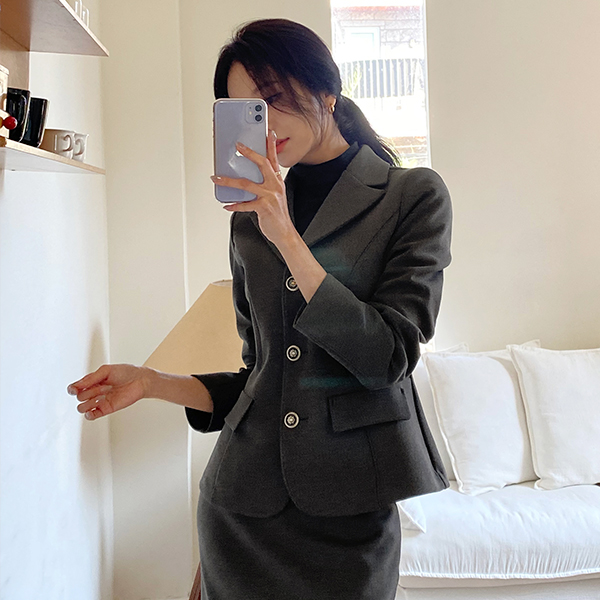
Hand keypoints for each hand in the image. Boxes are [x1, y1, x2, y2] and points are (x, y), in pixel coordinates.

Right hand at [66, 364, 146, 420]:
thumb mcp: (106, 371)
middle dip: (87, 393)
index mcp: (92, 381)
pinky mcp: (106, 409)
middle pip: (80, 397)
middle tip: (102, 388)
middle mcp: (94, 391)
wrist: (140, 381)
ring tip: (99, 398)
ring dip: (87, 404)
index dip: (73, 389)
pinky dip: (89, 415)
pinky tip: (93, 410)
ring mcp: (100, 401)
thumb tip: (78, 385)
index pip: (76, 387)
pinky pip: (92, 416)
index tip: (74, 389)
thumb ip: (92, 378)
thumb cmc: (125, 372)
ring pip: (83, 407)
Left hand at [211, 129, 294, 247]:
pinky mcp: (264, 208)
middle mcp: (274, 186)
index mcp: (276, 181)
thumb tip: (243, 177)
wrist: (284, 233)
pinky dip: (234, 205)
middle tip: (238, 145)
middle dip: (250, 153)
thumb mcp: (274, 196)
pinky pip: (245, 204)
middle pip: (262, 164)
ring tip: (216, 178)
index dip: (271, 145)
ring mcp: (269, 196)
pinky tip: (226, 205)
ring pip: (246, 183)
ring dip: (228, 180)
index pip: (274, 159)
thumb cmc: (277, 214)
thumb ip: (263, 184)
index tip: (268, 132)